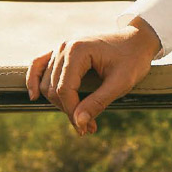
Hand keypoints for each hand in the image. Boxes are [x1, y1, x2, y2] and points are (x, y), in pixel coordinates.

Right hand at [27, 19, 160, 135]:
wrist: (137, 41)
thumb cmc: (132, 60)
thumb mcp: (121, 83)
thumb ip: (98, 102)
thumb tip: (79, 123)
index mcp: (78, 51)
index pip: (64, 89)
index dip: (72, 112)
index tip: (86, 130)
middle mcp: (64, 47)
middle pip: (53, 89)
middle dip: (69, 111)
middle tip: (89, 128)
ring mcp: (60, 48)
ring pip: (46, 83)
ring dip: (59, 104)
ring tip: (80, 119)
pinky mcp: (60, 52)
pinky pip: (39, 65)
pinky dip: (34, 80)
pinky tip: (34, 97)